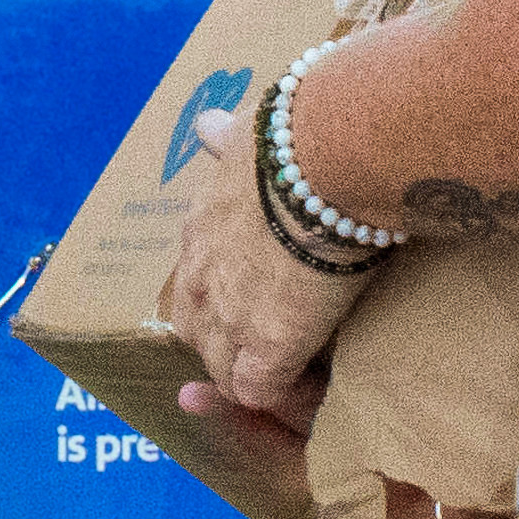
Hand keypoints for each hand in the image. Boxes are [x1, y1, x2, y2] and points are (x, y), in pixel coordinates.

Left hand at [157, 99, 370, 434]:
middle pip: (195, 333)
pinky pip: (259, 392)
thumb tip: (209, 124)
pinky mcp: (270, 346)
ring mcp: (231, 316)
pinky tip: (309, 383)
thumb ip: (227, 140)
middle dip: (223, 344)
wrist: (323, 160)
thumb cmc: (295, 138)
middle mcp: (202, 277)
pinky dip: (280, 393)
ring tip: (287, 376)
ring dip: (249, 375)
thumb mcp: (247, 135)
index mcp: (201, 229)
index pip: (194, 282)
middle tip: (263, 346)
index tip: (246, 301)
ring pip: (222, 370)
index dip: (218, 299)